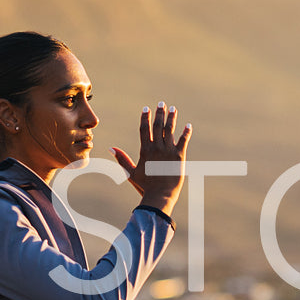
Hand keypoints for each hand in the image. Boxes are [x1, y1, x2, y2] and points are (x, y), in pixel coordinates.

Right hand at [110, 101, 191, 215]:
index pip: (144, 129)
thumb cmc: (145, 186)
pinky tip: (188, 125)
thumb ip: (122, 159)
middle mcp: (157, 148)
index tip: (146, 109)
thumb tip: (111, 148)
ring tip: (173, 109)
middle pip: (157, 126)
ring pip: (170, 130)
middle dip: (159, 113)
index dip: (145, 118)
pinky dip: (186, 133)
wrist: (160, 195)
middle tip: (162, 104)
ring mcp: (169, 151)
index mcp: (145, 151)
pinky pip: (183, 141)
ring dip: (172, 118)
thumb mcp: (131, 172)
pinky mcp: (179, 156)